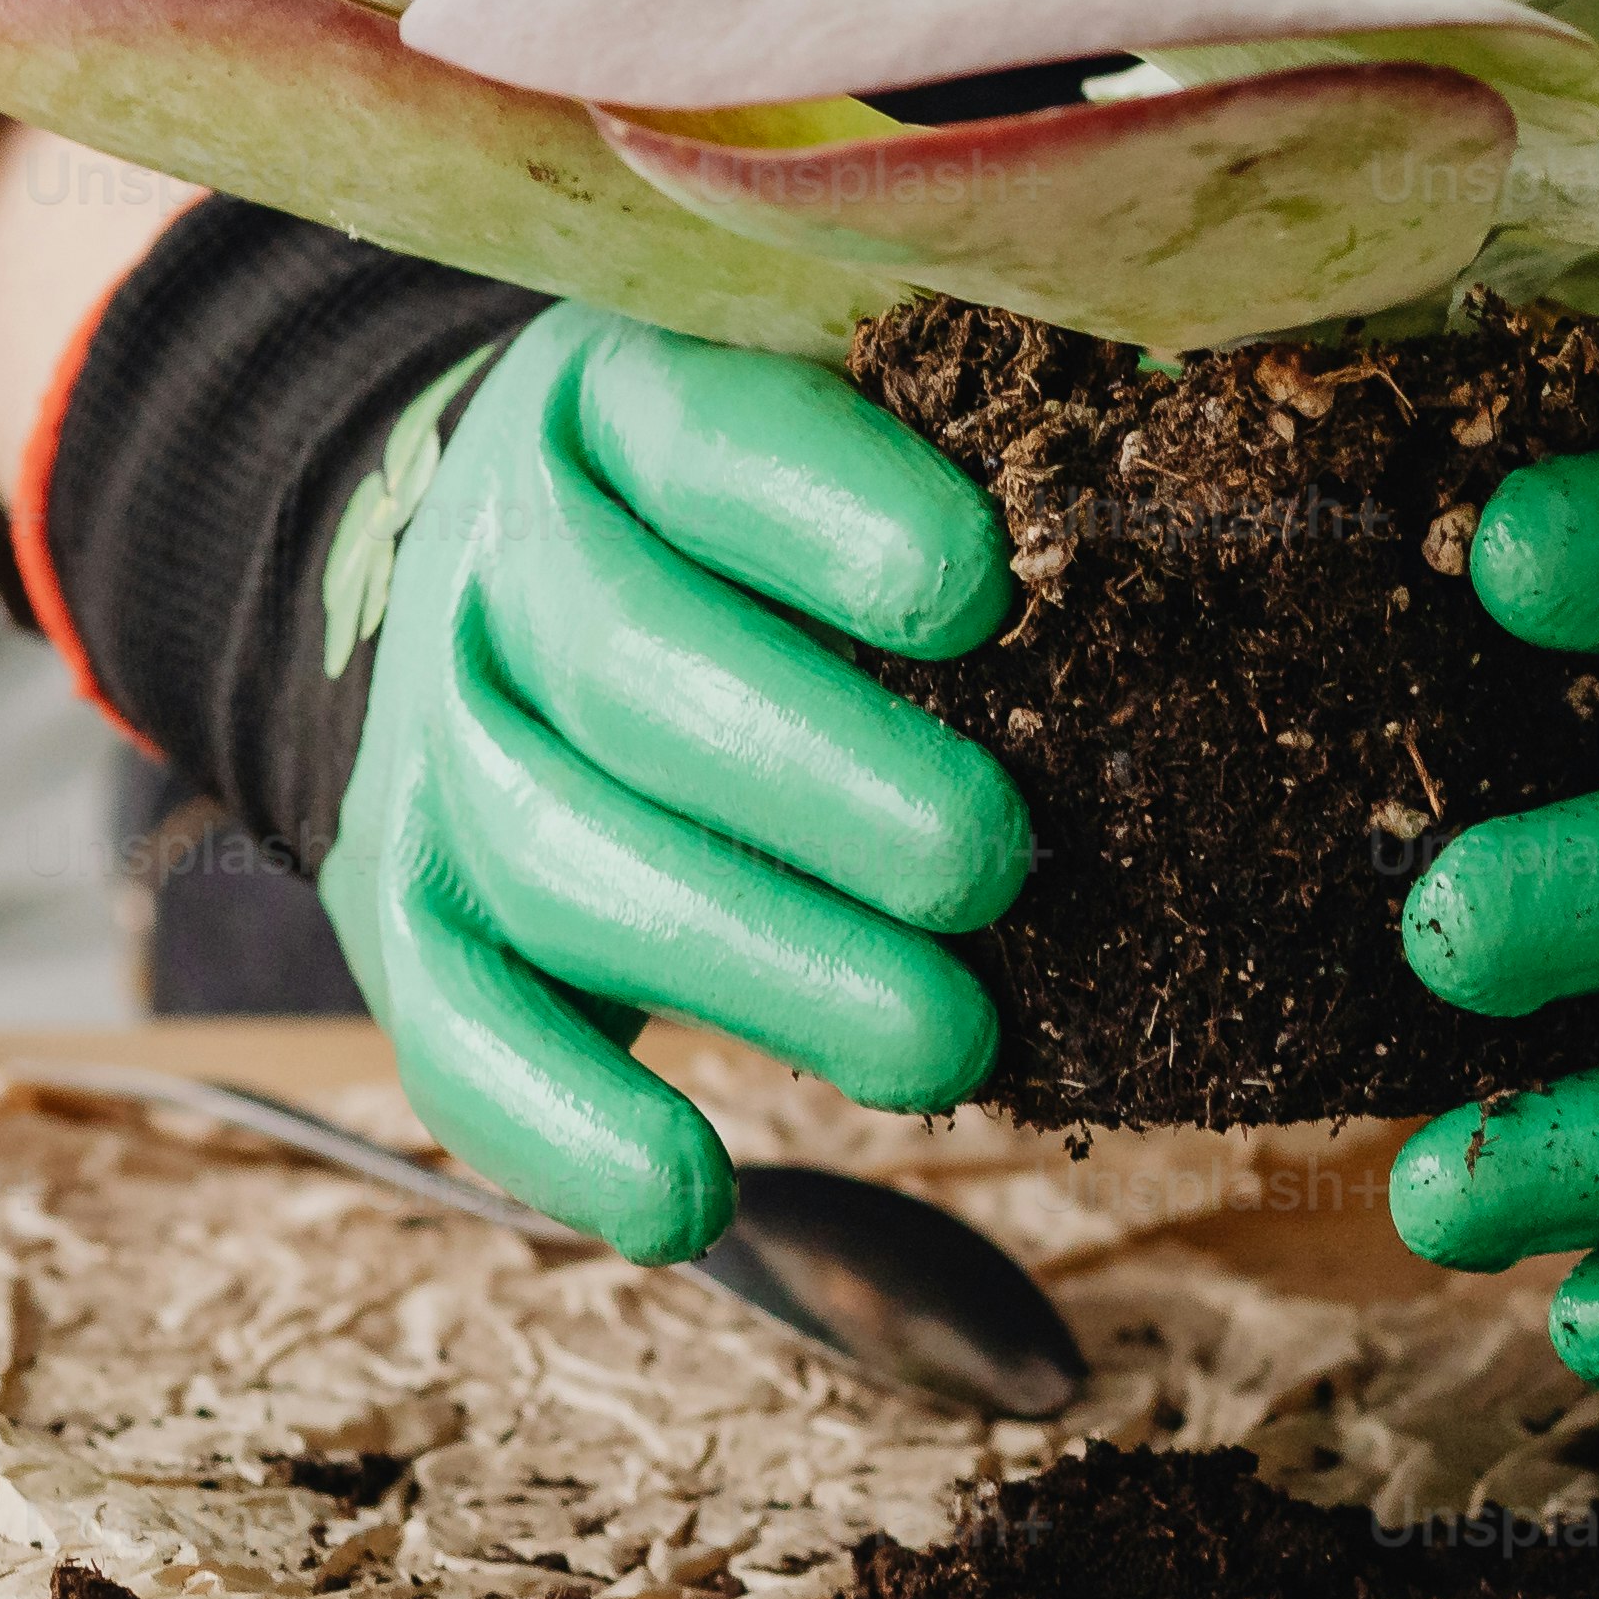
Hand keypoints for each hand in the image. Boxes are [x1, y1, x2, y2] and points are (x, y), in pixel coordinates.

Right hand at [317, 311, 1033, 1258]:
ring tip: (944, 1047)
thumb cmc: (769, 515)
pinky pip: (452, 1019)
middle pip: (633, 666)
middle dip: (822, 780)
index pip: (709, 437)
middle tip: (992, 866)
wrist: (515, 574)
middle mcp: (505, 557)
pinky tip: (696, 1198)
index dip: (828, 512)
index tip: (977, 587)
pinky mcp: (403, 894)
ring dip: (755, 966)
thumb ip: (976, 439)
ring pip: (556, 850)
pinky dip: (564, 1126)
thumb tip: (1196, 472)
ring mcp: (436, 731)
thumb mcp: (845, 414)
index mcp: (626, 400)